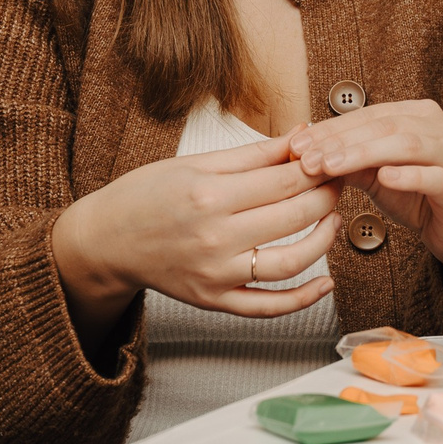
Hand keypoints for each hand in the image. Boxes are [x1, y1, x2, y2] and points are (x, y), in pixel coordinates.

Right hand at [52, 135, 338, 343]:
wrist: (105, 241)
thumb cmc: (144, 196)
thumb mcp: (194, 163)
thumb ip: (252, 154)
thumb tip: (300, 136)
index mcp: (209, 195)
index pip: (285, 181)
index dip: (317, 169)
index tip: (331, 159)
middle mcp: (215, 238)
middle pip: (294, 216)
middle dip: (327, 196)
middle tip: (336, 182)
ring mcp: (216, 274)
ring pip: (291, 262)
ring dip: (325, 240)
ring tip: (332, 220)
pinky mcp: (215, 301)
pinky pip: (268, 307)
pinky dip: (304, 299)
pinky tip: (325, 282)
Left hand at [285, 99, 442, 267]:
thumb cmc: (416, 196)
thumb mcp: (373, 175)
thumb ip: (346, 161)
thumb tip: (304, 152)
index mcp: (417, 116)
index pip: (368, 116)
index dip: (331, 129)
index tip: (297, 145)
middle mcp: (439, 128)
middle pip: (384, 126)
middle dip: (341, 141)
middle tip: (307, 158)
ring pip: (407, 146)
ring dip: (364, 154)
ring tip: (332, 166)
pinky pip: (435, 177)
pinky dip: (409, 175)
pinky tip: (384, 177)